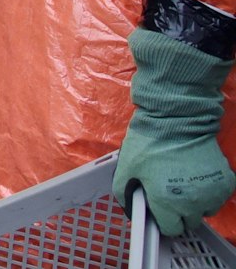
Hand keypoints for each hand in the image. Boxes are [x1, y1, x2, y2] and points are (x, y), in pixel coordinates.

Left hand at [113, 28, 235, 235]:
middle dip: (178, 212)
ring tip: (182, 182)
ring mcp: (212, 193)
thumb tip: (130, 207)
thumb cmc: (149, 143)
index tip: (160, 210)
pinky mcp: (225, 182)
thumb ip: (124, 193)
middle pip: (188, 222)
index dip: (163, 220)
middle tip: (169, 193)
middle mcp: (193, 203)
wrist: (177, 120)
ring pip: (204, 210)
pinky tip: (195, 175)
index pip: (171, 229)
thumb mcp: (126, 168)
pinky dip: (208, 190)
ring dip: (195, 203)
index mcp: (167, 202)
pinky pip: (216, 196)